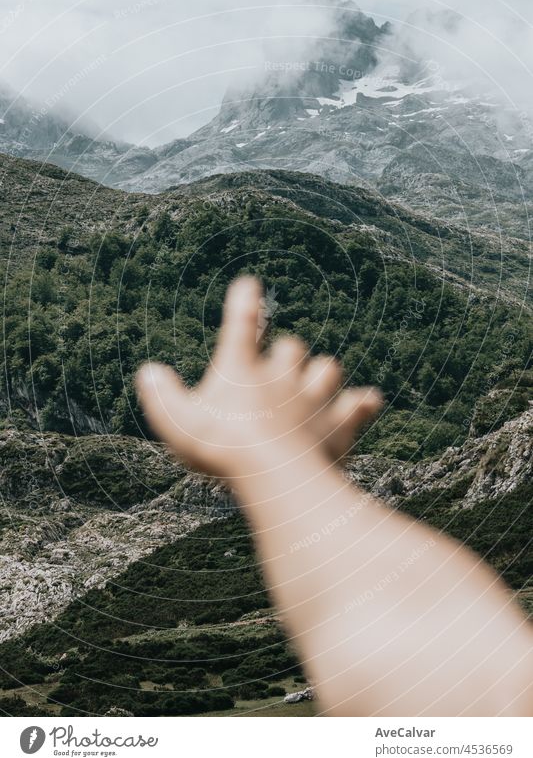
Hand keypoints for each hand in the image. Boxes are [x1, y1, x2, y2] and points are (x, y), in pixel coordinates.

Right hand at [136, 276, 380, 478]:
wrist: (274, 473)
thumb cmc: (220, 447)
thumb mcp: (176, 422)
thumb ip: (161, 395)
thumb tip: (148, 372)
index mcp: (241, 369)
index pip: (241, 325)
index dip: (244, 302)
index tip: (250, 283)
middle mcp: (281, 375)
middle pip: (292, 347)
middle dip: (286, 353)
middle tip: (279, 366)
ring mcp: (314, 398)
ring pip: (327, 368)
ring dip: (321, 373)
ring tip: (317, 382)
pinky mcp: (339, 423)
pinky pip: (359, 404)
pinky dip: (363, 403)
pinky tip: (369, 401)